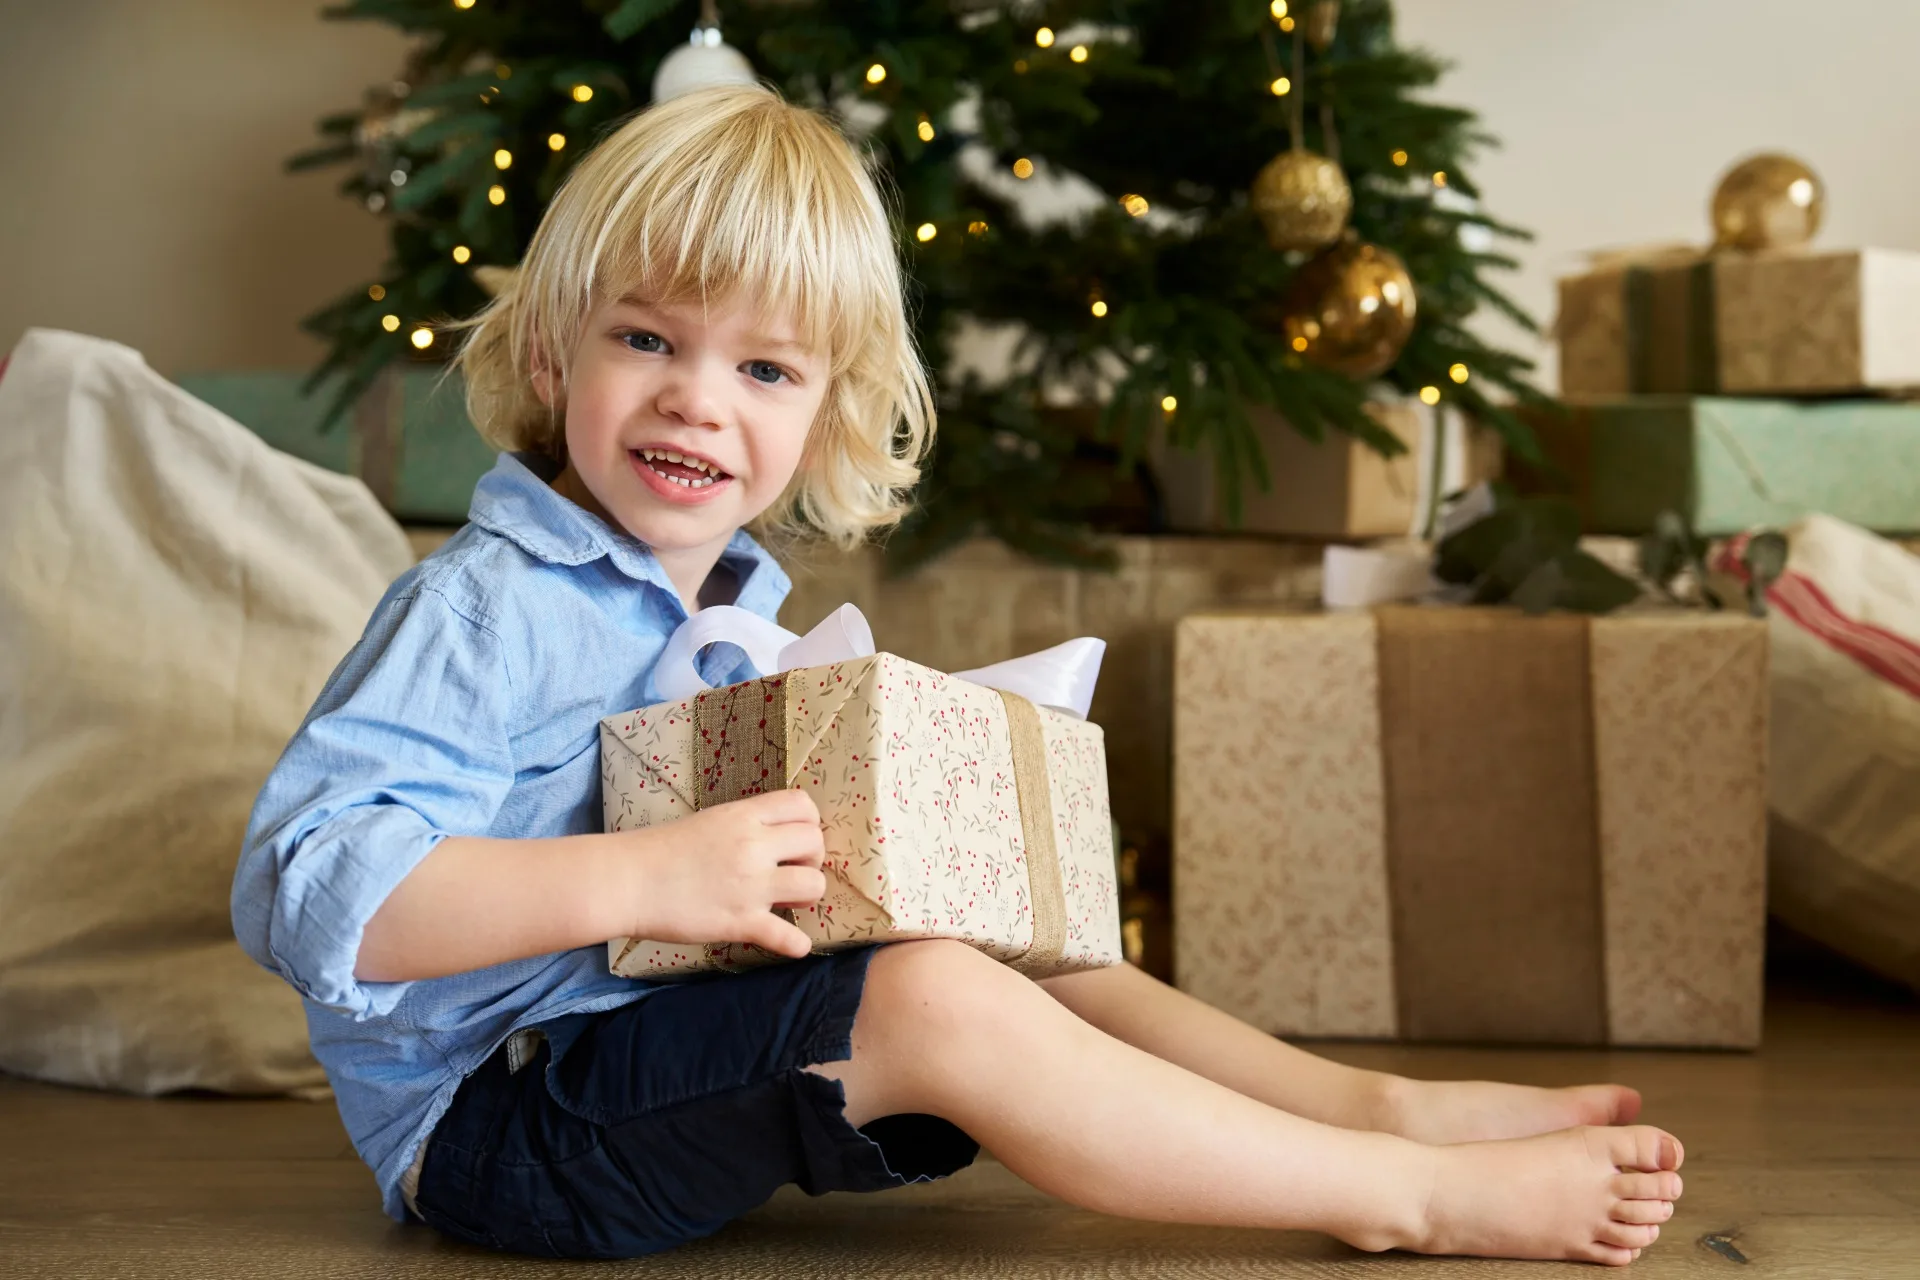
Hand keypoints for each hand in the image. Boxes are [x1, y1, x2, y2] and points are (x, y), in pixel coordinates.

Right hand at [625, 789, 826, 958]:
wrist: (627, 881)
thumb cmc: (659, 850)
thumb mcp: (708, 821)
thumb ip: (743, 826)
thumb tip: (770, 837)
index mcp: (744, 816)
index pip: (803, 805)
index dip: (808, 823)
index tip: (794, 840)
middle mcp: (753, 846)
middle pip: (815, 842)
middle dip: (812, 859)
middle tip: (792, 871)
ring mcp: (750, 885)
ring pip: (814, 885)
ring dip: (807, 895)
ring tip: (787, 901)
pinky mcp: (741, 921)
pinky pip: (789, 936)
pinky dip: (796, 944)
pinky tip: (792, 943)